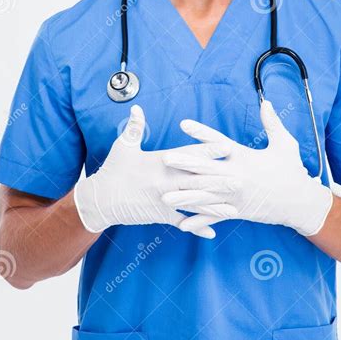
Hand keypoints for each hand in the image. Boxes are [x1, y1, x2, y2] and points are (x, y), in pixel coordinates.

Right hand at [74, 104, 236, 236]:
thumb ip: (134, 127)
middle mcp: (164, 182)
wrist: (100, 200)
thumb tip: (137, 107)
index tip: (226, 146)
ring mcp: (164, 201)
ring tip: (234, 209)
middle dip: (219, 181)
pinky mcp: (160, 216)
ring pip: (193, 204)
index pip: (188, 155)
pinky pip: (182, 222)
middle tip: (240, 179)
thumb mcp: (123, 147)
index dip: (208, 151)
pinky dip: (197, 227)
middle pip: (197, 181)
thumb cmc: (113, 170)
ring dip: (214, 207)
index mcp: (159, 162)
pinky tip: (213, 232)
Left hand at [161, 100, 332, 236]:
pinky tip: (181, 225)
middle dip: (184, 164)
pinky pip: (215, 216)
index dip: (201, 133)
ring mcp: (235, 196)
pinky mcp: (237, 211)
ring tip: (165, 196)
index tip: (184, 124)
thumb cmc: (292, 171)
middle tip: (165, 159)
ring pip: (205, 196)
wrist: (300, 202)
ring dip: (184, 196)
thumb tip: (266, 102)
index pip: (219, 142)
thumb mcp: (285, 144)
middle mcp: (237, 176)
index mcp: (244, 157)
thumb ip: (272, 123)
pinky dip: (199, 221)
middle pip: (206, 169)